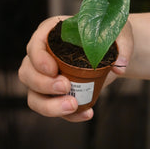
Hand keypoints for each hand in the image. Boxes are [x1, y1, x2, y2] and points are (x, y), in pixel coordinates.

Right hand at [18, 16, 133, 121]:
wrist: (113, 53)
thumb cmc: (110, 36)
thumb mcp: (120, 32)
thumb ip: (122, 45)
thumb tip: (120, 66)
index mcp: (51, 33)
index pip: (34, 45)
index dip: (39, 59)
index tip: (54, 69)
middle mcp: (42, 56)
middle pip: (27, 73)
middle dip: (43, 84)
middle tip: (66, 87)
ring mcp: (45, 79)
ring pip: (34, 97)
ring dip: (50, 106)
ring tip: (72, 106)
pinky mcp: (55, 96)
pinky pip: (53, 109)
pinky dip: (68, 116)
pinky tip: (87, 114)